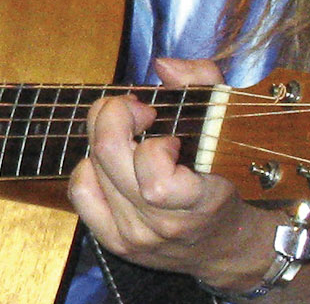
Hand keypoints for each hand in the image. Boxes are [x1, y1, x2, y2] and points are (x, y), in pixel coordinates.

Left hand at [68, 57, 274, 289]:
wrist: (225, 243)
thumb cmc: (226, 176)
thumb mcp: (228, 120)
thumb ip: (202, 81)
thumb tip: (162, 66)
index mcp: (197, 204)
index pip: (155, 180)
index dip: (154, 145)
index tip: (168, 132)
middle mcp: (161, 225)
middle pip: (108, 155)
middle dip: (117, 114)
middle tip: (138, 110)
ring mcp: (134, 236)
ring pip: (92, 166)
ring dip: (105, 136)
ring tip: (130, 135)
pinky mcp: (114, 241)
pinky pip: (81, 191)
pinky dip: (89, 166)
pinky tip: (112, 161)